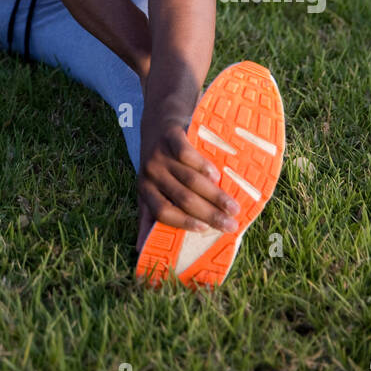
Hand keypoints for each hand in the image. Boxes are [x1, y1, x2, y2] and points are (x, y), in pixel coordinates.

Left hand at [135, 117, 239, 251]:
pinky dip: (203, 166)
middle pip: (182, 198)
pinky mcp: (170, 134)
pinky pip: (186, 154)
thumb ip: (147, 214)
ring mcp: (160, 153)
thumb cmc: (158, 163)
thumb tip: (138, 249)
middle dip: (209, 214)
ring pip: (190, 179)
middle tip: (231, 223)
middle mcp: (150, 172)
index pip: (161, 211)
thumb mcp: (149, 186)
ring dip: (214, 195)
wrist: (157, 120)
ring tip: (232, 205)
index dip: (182, 222)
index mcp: (144, 188)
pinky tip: (216, 175)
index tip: (204, 230)